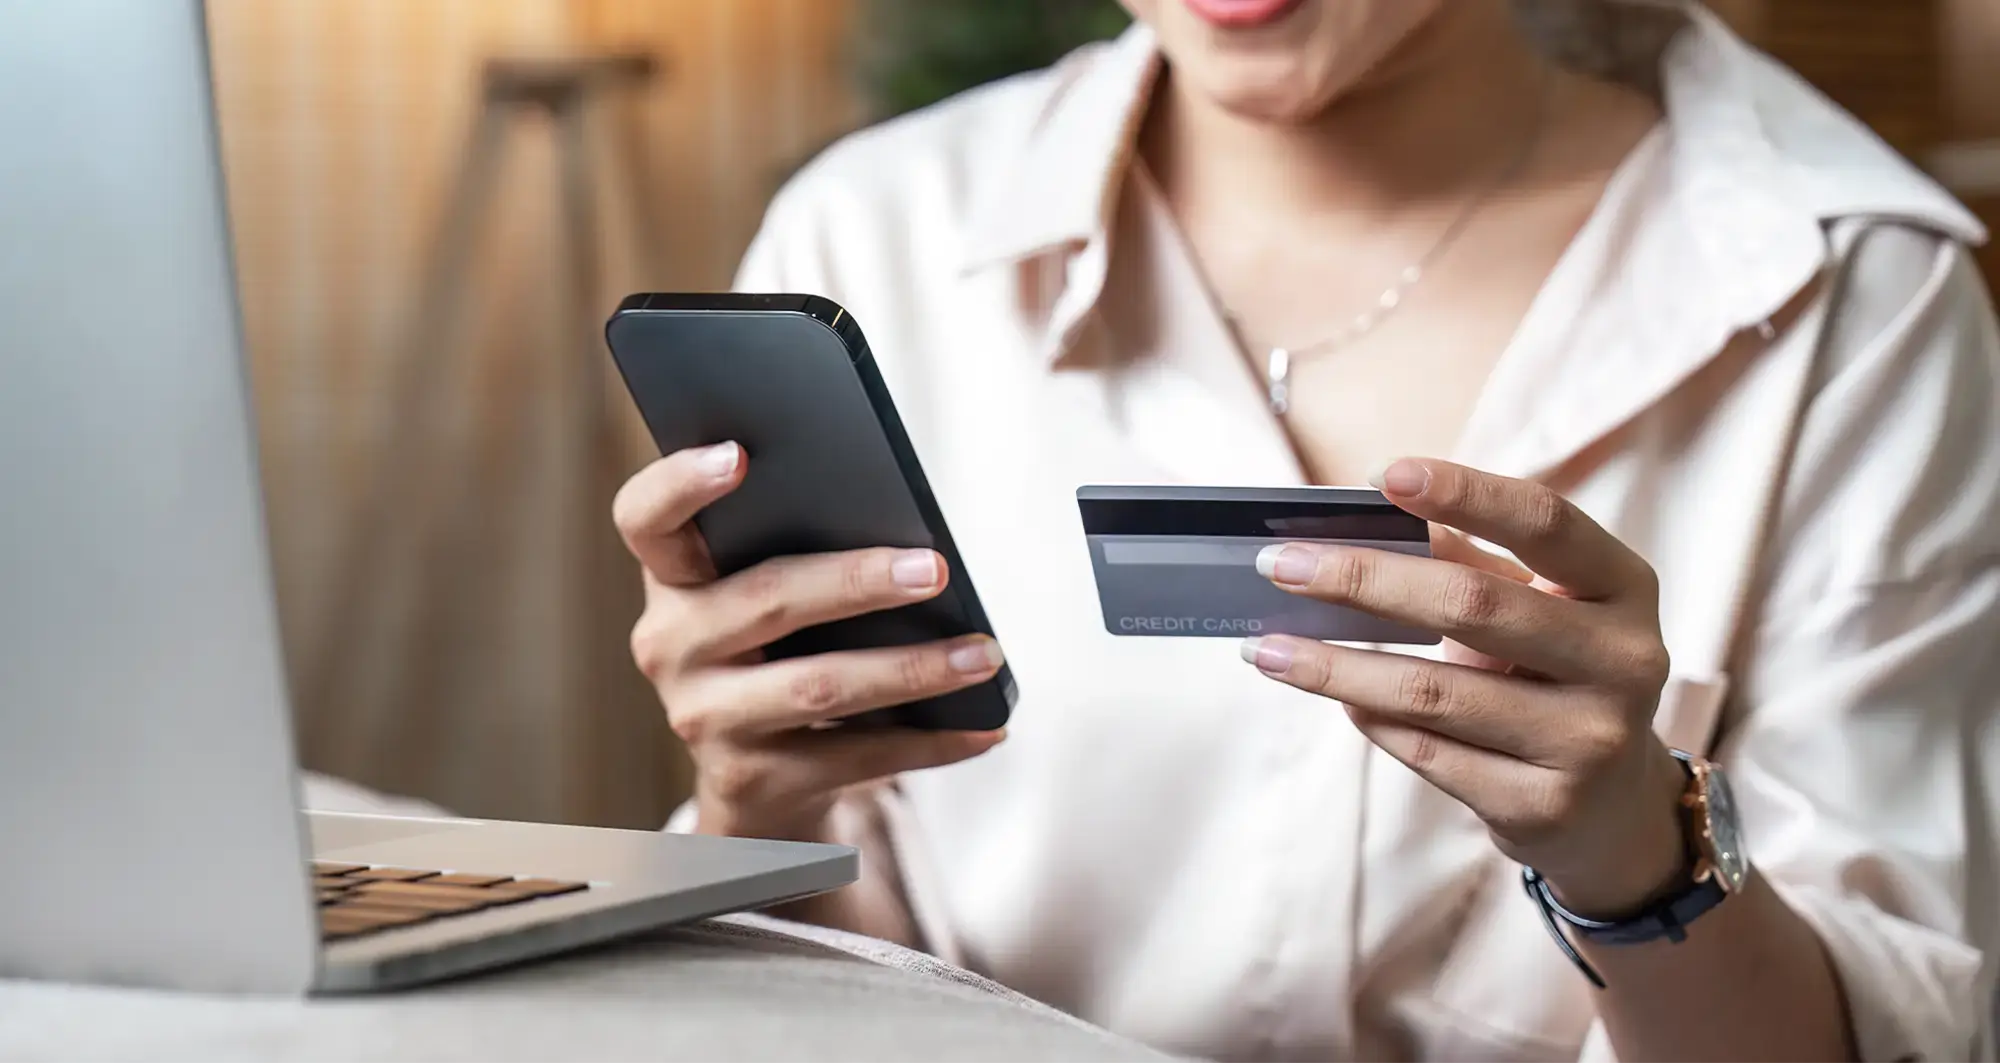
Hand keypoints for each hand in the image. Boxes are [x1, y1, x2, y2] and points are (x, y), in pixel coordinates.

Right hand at [614, 441, 1007, 843]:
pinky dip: (932, 740)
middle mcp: (670, 645)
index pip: (645, 518)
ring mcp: (704, 718)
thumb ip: (804, 555)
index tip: (740, 455)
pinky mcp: (750, 780)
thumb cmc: (781, 656)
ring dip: (912, 668)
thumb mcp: (772, 602)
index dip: (680, 483)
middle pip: (766, 598)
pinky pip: (855, 755)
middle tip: (936, 569)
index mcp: (672, 579)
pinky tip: (985, 727)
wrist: (756, 784)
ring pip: (817, 685)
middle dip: (858, 581)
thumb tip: (914, 541)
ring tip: (982, 655)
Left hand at [1243, 458, 1686, 915]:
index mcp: (1622, 588)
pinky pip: (1429, 752)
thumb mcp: (1539, 608)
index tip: (1384, 475)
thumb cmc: (1556, 677)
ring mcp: (1588, 740)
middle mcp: (1623, 660)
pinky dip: (1370, 718)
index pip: (1546, 522)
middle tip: (1280, 565)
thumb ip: (1470, 561)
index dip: (1467, 492)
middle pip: (1473, 605)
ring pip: (1434, 692)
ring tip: (1267, 649)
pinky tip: (1333, 697)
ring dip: (1336, 667)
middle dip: (1362, 580)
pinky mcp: (1543, 806)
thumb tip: (1364, 512)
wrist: (1613, 809)